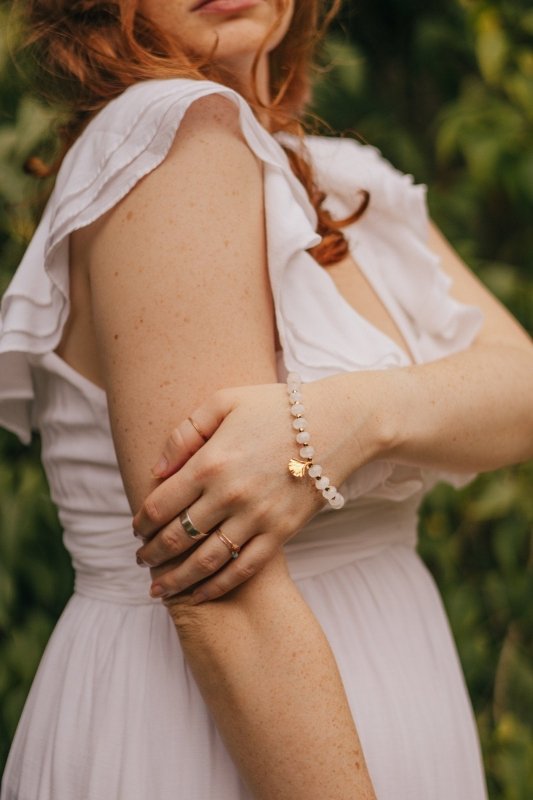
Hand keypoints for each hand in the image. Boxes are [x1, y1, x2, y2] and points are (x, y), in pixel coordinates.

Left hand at [132, 375, 367, 603]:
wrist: (335, 424)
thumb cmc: (275, 407)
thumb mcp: (224, 402)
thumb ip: (185, 433)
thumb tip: (157, 472)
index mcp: (209, 462)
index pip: (160, 505)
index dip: (141, 523)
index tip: (135, 531)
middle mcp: (229, 495)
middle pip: (177, 537)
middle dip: (152, 555)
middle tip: (141, 561)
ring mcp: (256, 518)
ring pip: (205, 561)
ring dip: (177, 579)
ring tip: (160, 589)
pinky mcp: (280, 533)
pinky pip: (243, 569)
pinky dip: (218, 587)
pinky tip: (200, 594)